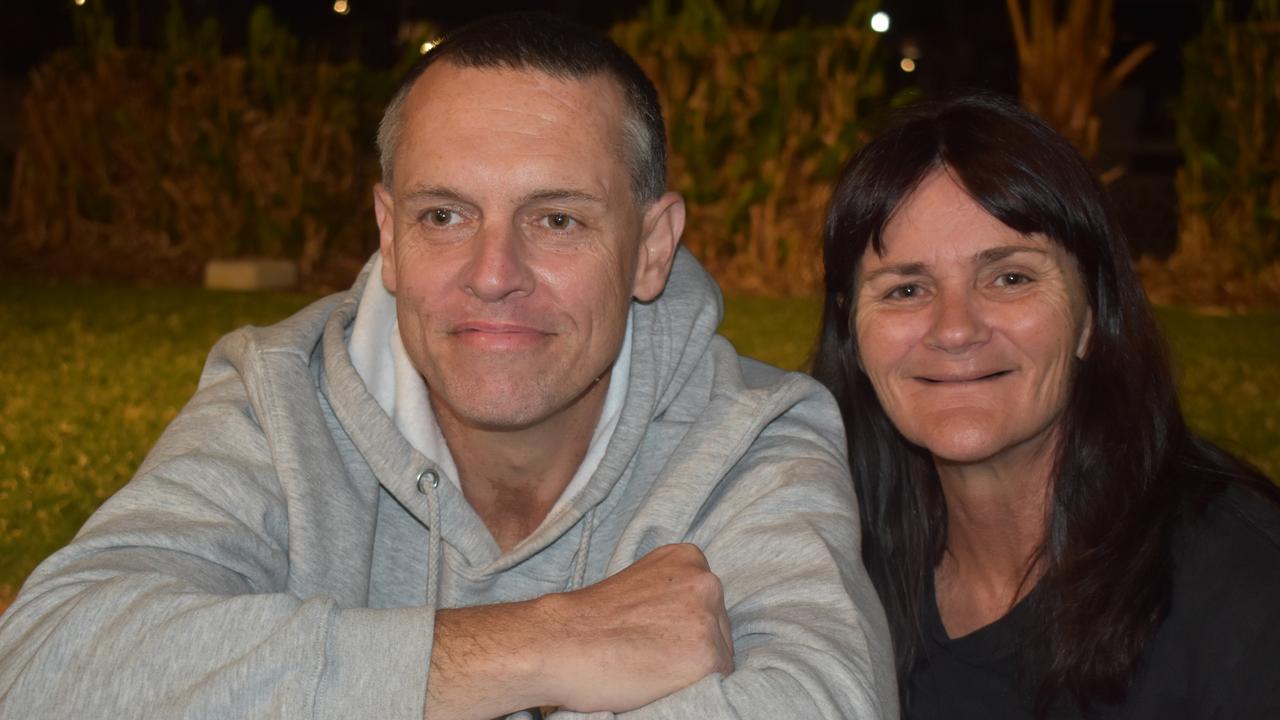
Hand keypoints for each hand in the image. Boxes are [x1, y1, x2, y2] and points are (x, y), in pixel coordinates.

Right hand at [540, 542, 734, 712]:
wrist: (560, 642)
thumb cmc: (589, 619)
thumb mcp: (638, 582)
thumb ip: (670, 591)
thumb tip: (687, 619)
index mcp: (688, 558)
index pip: (707, 603)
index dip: (682, 627)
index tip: (655, 635)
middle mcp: (707, 582)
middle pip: (720, 628)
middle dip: (693, 644)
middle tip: (651, 653)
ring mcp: (708, 619)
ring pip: (719, 657)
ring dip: (693, 668)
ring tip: (651, 666)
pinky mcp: (708, 656)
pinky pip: (717, 683)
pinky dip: (692, 688)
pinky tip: (659, 680)